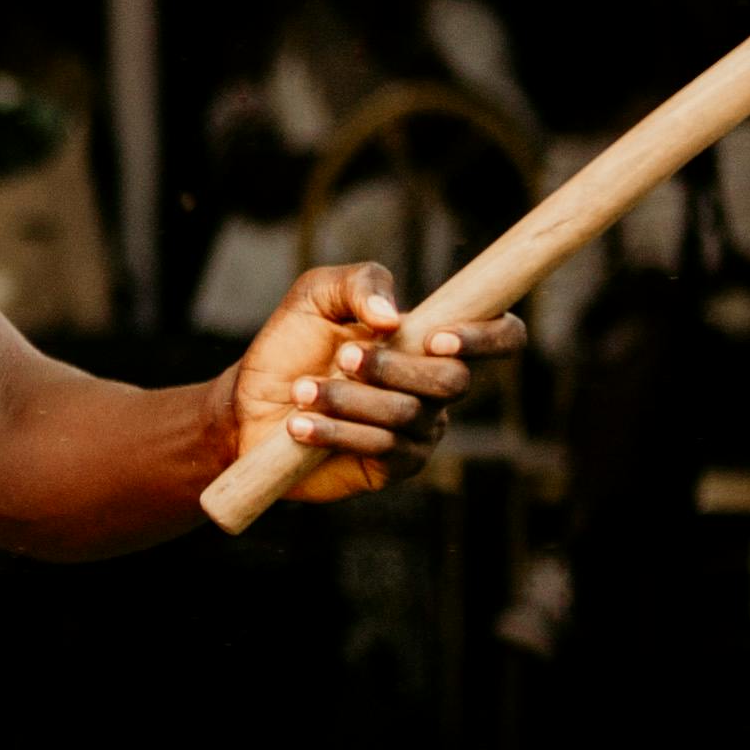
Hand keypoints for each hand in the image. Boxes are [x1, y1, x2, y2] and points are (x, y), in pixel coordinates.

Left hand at [237, 259, 513, 505]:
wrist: (248, 405)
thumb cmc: (289, 346)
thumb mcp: (316, 296)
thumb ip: (359, 283)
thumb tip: (392, 317)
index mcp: (430, 339)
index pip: (501, 335)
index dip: (487, 337)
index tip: (436, 338)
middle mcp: (436, 386)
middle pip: (452, 380)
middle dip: (394, 368)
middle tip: (343, 357)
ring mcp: (420, 430)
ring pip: (410, 414)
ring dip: (350, 399)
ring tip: (303, 391)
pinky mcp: (394, 466)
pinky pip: (384, 449)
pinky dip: (338, 432)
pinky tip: (300, 426)